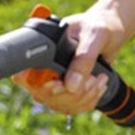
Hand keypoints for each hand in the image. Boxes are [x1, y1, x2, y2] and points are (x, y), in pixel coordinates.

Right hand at [12, 6, 127, 113]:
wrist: (110, 32)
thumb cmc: (99, 26)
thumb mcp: (94, 35)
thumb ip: (83, 59)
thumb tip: (71, 86)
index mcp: (41, 52)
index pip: (24, 78)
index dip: (40, 85)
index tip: (60, 83)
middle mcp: (41, 71)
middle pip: (44, 96)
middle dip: (72, 92)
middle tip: (92, 77)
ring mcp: (52, 85)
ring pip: (59, 105)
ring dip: (84, 96)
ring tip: (99, 78)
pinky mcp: (65, 94)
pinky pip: (71, 108)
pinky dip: (89, 100)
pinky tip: (98, 86)